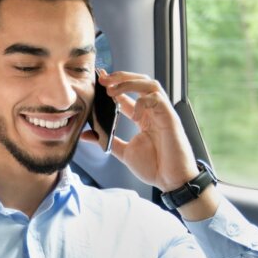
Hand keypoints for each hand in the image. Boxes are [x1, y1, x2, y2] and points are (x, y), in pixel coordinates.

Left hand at [80, 69, 196, 191]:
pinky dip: (142, 102)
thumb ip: (107, 141)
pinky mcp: (170, 117)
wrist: (171, 180)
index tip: (98, 80)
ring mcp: (162, 113)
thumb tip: (85, 135)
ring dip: (130, 82)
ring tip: (112, 89)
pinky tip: (134, 115)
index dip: (113, 85)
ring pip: (149, 84)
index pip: (127, 95)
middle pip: (140, 82)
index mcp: (143, 118)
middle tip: (102, 80)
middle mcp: (153, 111)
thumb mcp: (124, 152)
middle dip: (121, 77)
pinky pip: (157, 98)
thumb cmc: (154, 167)